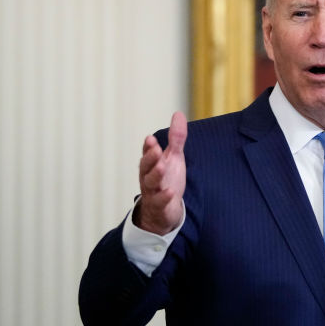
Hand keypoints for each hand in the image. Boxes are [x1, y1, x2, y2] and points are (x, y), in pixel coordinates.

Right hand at [135, 111, 186, 234]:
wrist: (164, 211)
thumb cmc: (167, 181)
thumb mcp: (173, 157)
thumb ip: (176, 138)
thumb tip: (178, 114)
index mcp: (152, 165)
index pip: (148, 154)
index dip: (148, 147)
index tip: (151, 139)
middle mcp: (149, 177)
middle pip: (146, 167)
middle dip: (150, 158)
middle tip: (155, 148)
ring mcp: (153, 192)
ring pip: (150, 183)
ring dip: (155, 175)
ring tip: (161, 166)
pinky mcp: (160, 207)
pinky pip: (159, 202)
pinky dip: (163, 197)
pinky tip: (170, 192)